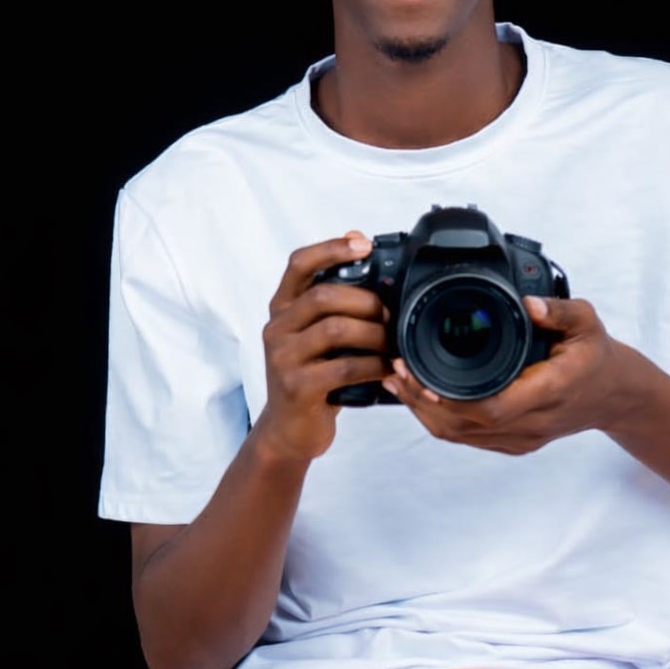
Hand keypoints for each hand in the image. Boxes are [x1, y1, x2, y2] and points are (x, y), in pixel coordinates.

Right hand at [253, 232, 390, 461]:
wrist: (289, 430)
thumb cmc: (313, 375)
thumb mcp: (318, 334)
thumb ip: (335, 297)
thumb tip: (357, 238)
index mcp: (282, 308)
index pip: (299, 264)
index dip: (331, 248)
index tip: (364, 244)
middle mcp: (276, 328)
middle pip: (324, 295)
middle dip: (366, 301)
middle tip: (390, 314)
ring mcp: (283, 358)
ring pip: (336, 329)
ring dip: (374, 334)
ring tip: (392, 344)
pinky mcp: (296, 387)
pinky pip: (344, 367)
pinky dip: (374, 366)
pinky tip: (388, 369)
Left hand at [381, 294, 630, 453]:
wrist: (613, 395)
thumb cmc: (596, 356)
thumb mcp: (587, 323)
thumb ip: (558, 311)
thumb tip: (528, 302)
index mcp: (548, 391)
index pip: (491, 408)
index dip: (447, 397)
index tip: (417, 371)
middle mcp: (532, 421)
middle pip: (463, 426)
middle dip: (421, 401)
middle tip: (395, 369)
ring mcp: (522, 437)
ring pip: (460, 436)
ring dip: (424, 412)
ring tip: (398, 380)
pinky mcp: (514, 442)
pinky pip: (468, 438)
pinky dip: (439, 419)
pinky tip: (421, 396)